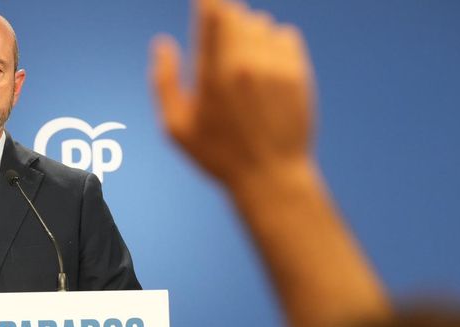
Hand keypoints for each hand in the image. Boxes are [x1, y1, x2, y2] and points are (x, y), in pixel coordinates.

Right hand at [151, 0, 314, 189]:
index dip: (206, 1)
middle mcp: (245, 63)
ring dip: (247, 33)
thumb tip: (162, 44)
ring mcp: (275, 66)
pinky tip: (265, 68)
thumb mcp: (176, 128)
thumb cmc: (218, 155)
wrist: (271, 177)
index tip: (202, 1)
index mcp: (212, 74)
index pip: (211, 12)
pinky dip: (273, 43)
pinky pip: (285, 34)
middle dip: (223, 19)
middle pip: (235, 12)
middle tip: (218, 44)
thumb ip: (164, 82)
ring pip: (260, 22)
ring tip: (241, 66)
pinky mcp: (298, 72)